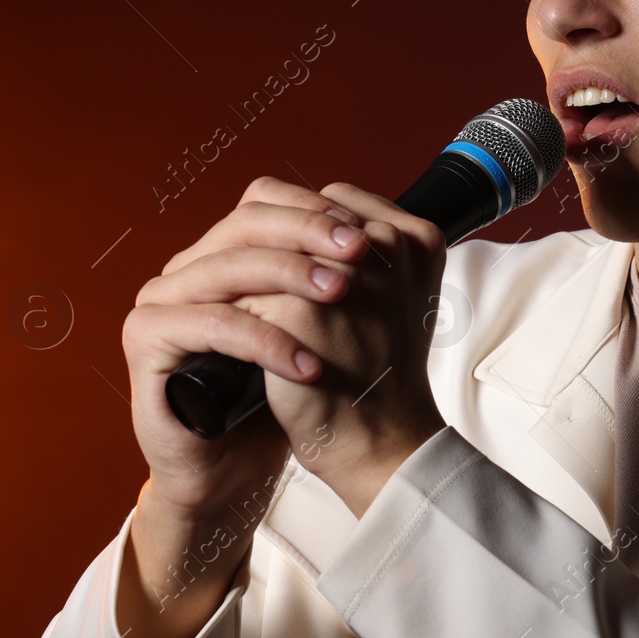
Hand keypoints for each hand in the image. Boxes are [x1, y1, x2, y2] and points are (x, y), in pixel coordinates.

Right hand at [122, 176, 380, 525]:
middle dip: (308, 232)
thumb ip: (333, 273)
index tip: (368, 230)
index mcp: (225, 253)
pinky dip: (264, 339)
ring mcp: (163, 298)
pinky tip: (307, 364)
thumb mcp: (318, 324)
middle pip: (245, 223)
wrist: (236, 469)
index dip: (316, 210)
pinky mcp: (147, 337)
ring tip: (342, 295)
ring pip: (229, 266)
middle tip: (359, 250)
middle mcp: (189, 266)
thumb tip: (383, 227)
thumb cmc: (282, 397)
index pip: (265, 203)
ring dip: (291, 275)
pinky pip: (211, 324)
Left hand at [232, 179, 449, 515]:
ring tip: (221, 300)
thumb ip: (367, 251)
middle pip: (293, 215)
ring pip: (264, 249)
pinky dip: (229, 310)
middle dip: (259, 242)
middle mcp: (387, 246)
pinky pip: (246, 292)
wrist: (381, 440)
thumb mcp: (395, 296)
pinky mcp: (300, 311)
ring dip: (237, 272)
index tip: (275, 252)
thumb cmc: (385, 373)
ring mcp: (345, 275)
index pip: (334, 197)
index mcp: (416, 237)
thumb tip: (303, 220)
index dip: (295, 222)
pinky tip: (224, 331)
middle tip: (234, 274)